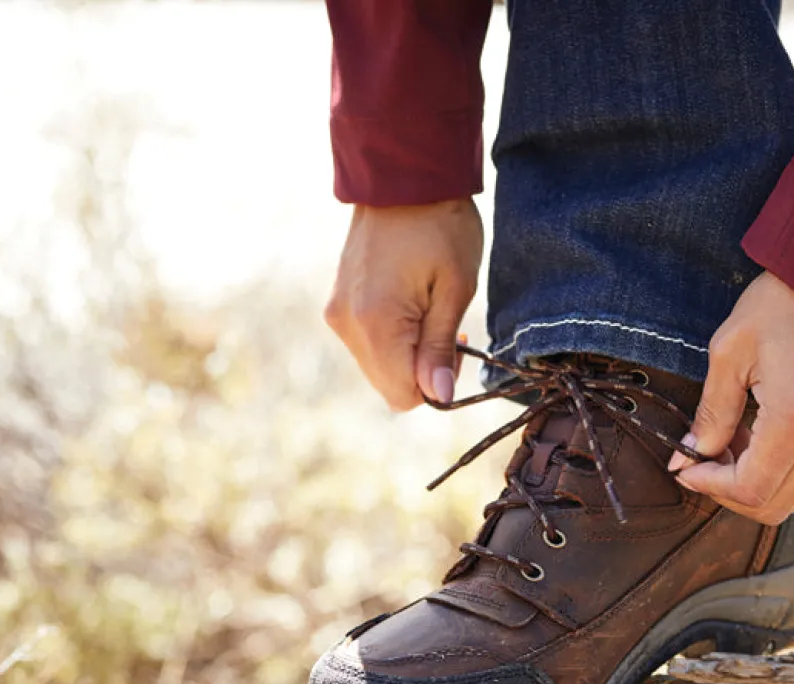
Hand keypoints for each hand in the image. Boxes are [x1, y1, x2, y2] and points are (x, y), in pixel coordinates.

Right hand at [324, 199, 483, 409]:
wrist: (401, 175)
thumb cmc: (440, 226)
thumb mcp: (455, 288)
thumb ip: (441, 346)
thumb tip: (440, 397)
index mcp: (376, 323)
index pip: (404, 394)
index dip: (436, 385)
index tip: (456, 347)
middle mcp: (347, 324)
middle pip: (387, 385)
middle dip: (421, 371)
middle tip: (448, 330)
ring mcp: (337, 312)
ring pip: (376, 366)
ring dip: (406, 353)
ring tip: (428, 311)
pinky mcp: (337, 302)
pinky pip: (366, 342)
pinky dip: (391, 338)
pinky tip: (409, 305)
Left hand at [669, 272, 793, 524]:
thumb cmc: (785, 301)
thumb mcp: (731, 352)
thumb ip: (710, 415)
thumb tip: (687, 460)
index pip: (750, 490)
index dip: (711, 488)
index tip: (688, 468)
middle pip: (777, 505)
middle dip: (732, 492)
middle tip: (707, 460)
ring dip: (761, 482)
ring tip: (737, 441)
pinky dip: (789, 470)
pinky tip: (767, 435)